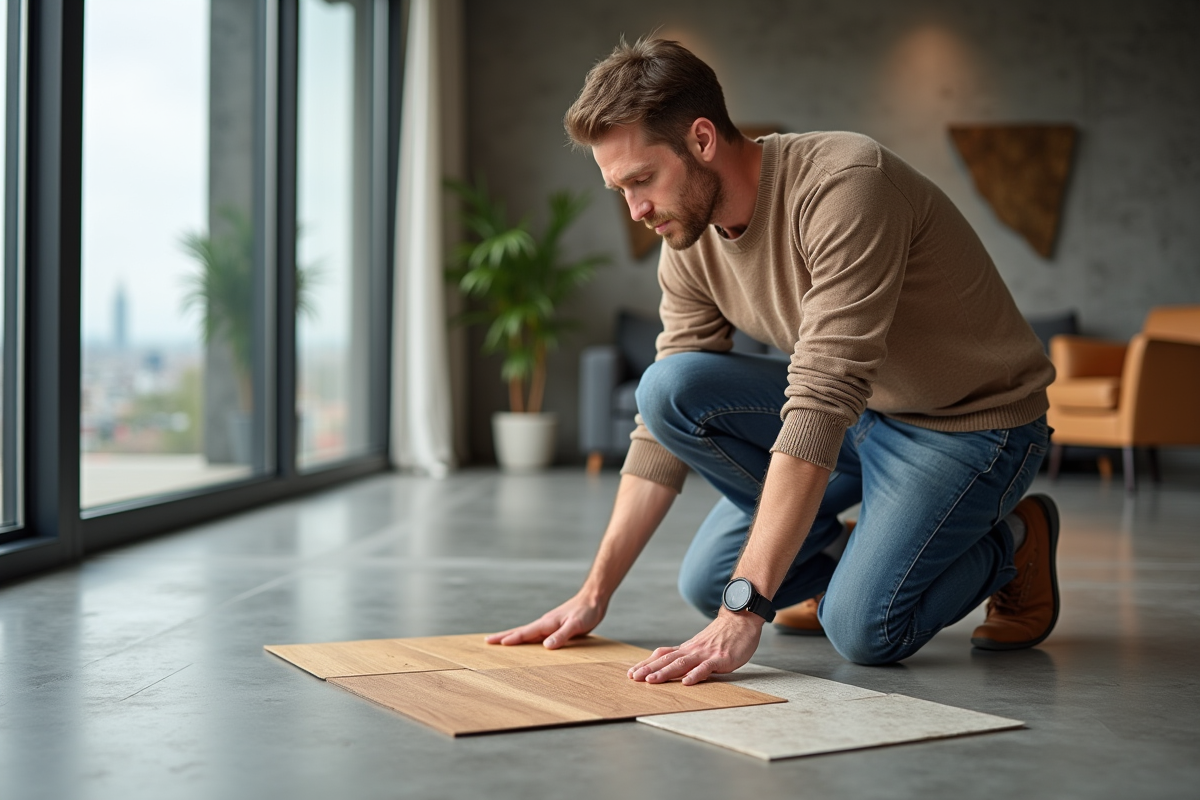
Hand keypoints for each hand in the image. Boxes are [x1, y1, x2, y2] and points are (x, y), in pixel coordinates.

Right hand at [484, 592, 606, 648]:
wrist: (594, 599)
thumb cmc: (587, 612)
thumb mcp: (576, 625)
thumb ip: (562, 635)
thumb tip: (546, 646)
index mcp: (547, 623)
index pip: (526, 632)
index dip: (513, 639)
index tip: (498, 644)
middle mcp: (544, 623)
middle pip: (520, 631)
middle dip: (504, 636)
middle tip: (487, 641)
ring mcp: (548, 624)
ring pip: (526, 632)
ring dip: (512, 636)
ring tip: (499, 641)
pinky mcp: (554, 626)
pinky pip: (535, 633)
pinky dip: (526, 637)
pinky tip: (525, 641)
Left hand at [628, 611, 762, 685]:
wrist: (741, 619)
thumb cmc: (723, 635)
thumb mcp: (701, 645)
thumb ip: (688, 655)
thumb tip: (672, 665)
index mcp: (687, 648)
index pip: (662, 655)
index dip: (647, 663)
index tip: (631, 672)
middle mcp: (692, 650)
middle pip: (667, 659)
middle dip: (649, 669)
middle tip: (633, 677)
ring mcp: (705, 654)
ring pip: (681, 664)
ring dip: (665, 672)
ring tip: (651, 680)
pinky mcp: (720, 659)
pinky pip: (705, 668)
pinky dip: (695, 675)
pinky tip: (686, 683)